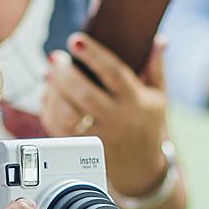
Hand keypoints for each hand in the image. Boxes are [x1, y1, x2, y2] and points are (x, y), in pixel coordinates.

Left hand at [42, 34, 171, 196]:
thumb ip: (156, 67)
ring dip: (54, 93)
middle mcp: (118, 119)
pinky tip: (48, 96)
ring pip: (69, 115)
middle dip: (65, 74)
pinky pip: (59, 130)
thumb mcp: (158, 97)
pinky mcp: (84, 149)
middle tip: (55, 59)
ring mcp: (99, 136)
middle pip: (85, 95)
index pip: (114, 74)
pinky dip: (49, 111)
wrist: (143, 169)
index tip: (75, 40)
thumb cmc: (148, 125)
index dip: (93, 55)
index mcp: (136, 101)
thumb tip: (159, 39)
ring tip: (49, 76)